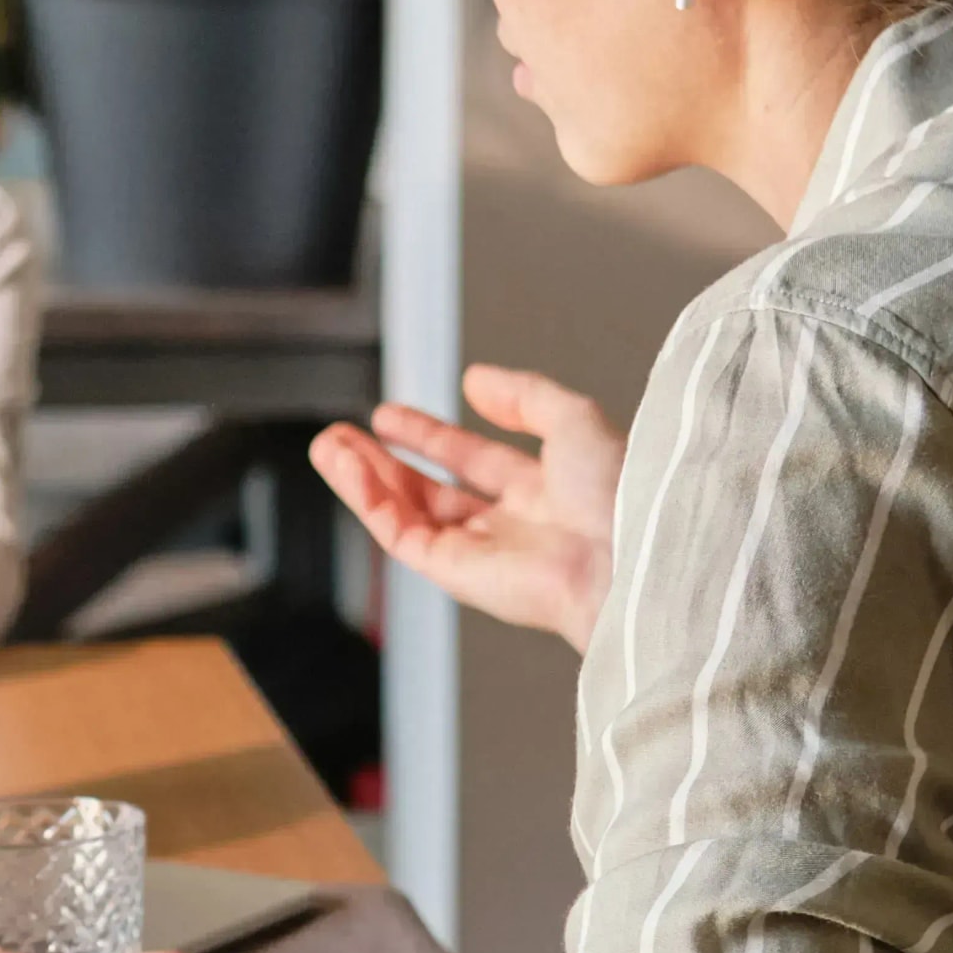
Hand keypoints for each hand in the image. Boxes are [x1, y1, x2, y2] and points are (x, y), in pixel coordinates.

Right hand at [312, 362, 624, 647]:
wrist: (623, 557)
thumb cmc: (619, 496)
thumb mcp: (574, 418)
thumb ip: (523, 395)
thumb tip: (474, 380)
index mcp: (546, 492)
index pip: (476, 461)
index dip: (432, 437)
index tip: (390, 416)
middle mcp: (511, 526)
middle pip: (432, 491)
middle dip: (386, 462)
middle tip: (344, 436)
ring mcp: (480, 551)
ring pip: (408, 513)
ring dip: (364, 478)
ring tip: (328, 445)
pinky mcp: (454, 573)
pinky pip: (399, 532)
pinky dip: (368, 498)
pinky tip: (346, 465)